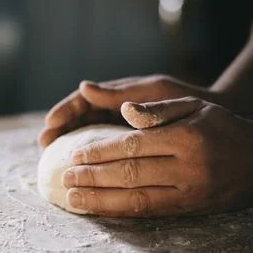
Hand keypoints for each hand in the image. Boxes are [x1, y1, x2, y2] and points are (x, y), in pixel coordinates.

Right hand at [39, 75, 224, 147]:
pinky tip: (79, 164)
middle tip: (43, 142)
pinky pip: (102, 145)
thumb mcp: (154, 92)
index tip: (49, 122)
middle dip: (60, 127)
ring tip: (52, 154)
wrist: (209, 117)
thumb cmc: (184, 100)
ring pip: (87, 132)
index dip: (65, 110)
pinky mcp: (127, 141)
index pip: (84, 99)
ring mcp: (120, 125)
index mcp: (119, 94)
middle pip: (80, 117)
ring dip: (68, 141)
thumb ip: (122, 93)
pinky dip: (87, 152)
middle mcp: (116, 109)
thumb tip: (85, 87)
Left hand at [62, 97, 252, 216]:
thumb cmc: (221, 127)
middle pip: (129, 174)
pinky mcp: (189, 209)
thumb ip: (158, 109)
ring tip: (72, 199)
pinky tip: (100, 210)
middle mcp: (186, 167)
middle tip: (66, 177)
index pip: (132, 145)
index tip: (75, 154)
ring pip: (136, 199)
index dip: (100, 152)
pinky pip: (149, 212)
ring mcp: (188, 192)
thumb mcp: (195, 106)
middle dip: (93, 177)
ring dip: (100, 200)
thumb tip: (123, 109)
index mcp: (185, 137)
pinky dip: (121, 212)